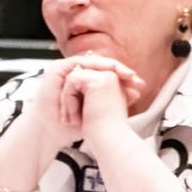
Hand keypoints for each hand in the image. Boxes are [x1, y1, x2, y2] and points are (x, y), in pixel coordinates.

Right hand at [29, 54, 144, 149]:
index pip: (108, 72)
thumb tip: (136, 93)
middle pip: (102, 65)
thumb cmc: (71, 124)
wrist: (52, 131)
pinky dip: (92, 66)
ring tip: (122, 73)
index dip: (123, 76)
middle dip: (119, 70)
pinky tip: (104, 70)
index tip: (138, 83)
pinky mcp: (57, 69)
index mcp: (86, 81)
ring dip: (108, 66)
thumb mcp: (99, 111)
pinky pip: (77, 62)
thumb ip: (115, 100)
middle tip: (133, 76)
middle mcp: (77, 73)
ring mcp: (66, 70)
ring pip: (91, 61)